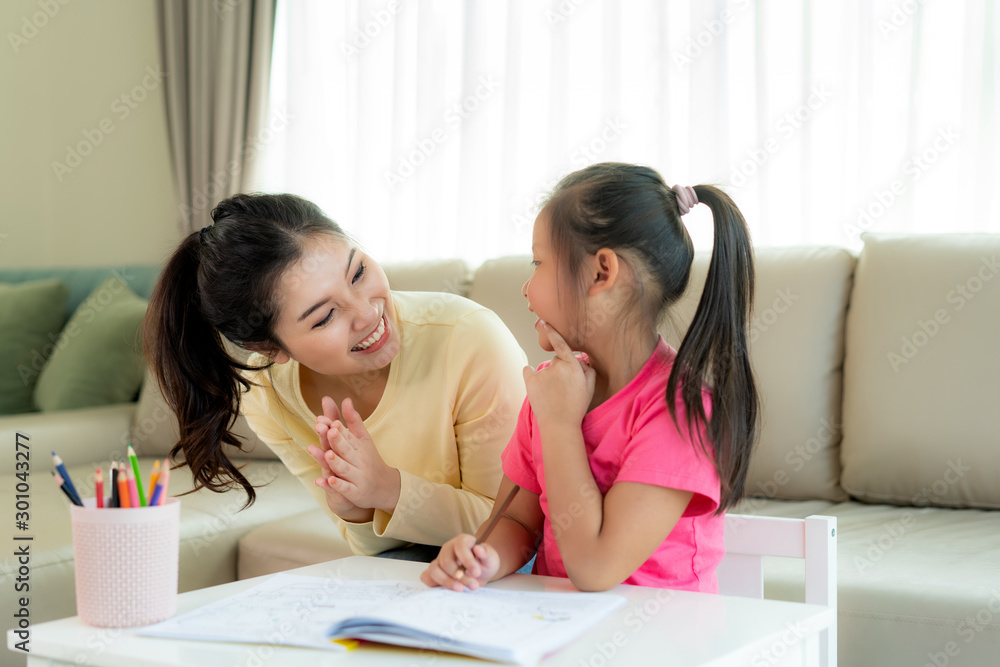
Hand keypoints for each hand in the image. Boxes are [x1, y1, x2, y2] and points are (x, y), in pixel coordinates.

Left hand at [313, 396, 400, 512]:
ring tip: (328, 455)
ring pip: (345, 469)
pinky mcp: (355, 492)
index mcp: (360, 446)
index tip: (332, 422)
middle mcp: (359, 460)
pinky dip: (337, 485)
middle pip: (347, 450)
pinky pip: (345, 488)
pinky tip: (329, 481)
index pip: (348, 436)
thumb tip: (346, 399)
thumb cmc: (370, 460)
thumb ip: (353, 420)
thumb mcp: (363, 439)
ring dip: (336, 462)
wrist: (387, 486)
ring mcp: (357, 477)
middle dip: (338, 442)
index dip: (340, 430)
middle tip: (330, 432)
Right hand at [420, 534, 498, 591]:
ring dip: (447, 582)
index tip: (477, 573)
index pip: (460, 546)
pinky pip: (426, 577)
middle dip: (460, 576)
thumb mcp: (491, 558)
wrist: (480, 572)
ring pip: (434, 570)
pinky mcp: (435, 571)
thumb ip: (486, 554)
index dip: (467, 560)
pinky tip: (446, 590)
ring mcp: (439, 560)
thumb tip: (478, 549)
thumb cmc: (484, 563)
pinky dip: (434, 584)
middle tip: (474, 585)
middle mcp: (448, 549)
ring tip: (461, 589)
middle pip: (446, 561)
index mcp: (462, 541)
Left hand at [523, 321, 595, 427]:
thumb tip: (582, 360)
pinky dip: (530, 375)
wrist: (560, 426)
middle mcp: (557, 366)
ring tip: (552, 395)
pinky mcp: (530, 381)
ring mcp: (542, 373)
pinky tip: (536, 386)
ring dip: (546, 377)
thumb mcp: (590, 388)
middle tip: (562, 388)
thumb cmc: (576, 407)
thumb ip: (588, 370)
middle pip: (555, 360)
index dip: (552, 332)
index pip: (561, 344)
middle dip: (558, 370)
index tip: (544, 322)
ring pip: (543, 368)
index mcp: (573, 366)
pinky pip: (528, 371)